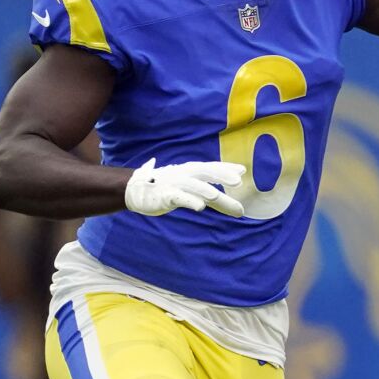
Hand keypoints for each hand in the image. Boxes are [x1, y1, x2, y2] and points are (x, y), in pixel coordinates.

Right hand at [125, 158, 245, 217]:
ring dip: (204, 189)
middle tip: (238, 182)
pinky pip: (178, 197)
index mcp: (193, 172)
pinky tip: (200, 207)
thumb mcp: (194, 192)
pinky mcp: (165, 195)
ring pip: (192, 185)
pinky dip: (189, 201)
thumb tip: (241, 210)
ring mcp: (174, 184)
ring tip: (217, 195)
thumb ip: (216, 198)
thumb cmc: (170, 189)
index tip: (242, 170)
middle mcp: (185, 175)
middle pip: (205, 172)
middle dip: (221, 175)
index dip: (226, 168)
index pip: (212, 168)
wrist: (136, 190)